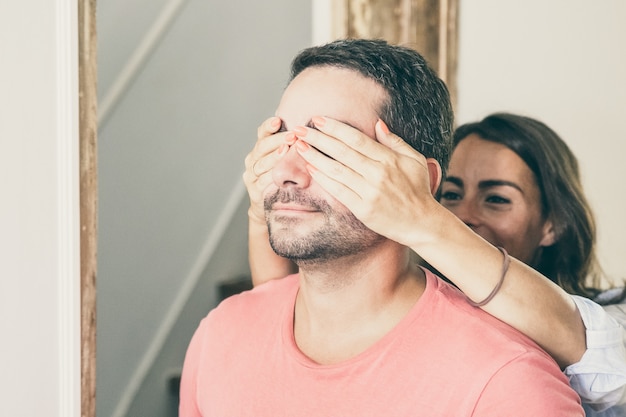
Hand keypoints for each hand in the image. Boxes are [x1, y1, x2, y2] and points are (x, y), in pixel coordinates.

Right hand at [243, 116, 291, 222]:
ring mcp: (251, 177)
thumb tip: (310, 131)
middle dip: (277, 140)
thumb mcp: (285, 162)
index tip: (278, 120)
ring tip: (285, 150)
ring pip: (261, 164)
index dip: (268, 127)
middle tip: (292, 135)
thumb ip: (291, 148)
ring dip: (273, 157)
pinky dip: (270, 177)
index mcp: (260, 150)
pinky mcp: (255, 192)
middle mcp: (252, 161)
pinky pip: (262, 182)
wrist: (270, 207)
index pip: (261, 134)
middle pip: (261, 147)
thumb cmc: (283, 180)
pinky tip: (279, 173)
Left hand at [292, 116, 441, 246]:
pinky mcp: (362, 209)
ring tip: (299, 147)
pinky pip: (338, 191)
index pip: (356, 139)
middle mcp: (377, 174)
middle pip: (342, 152)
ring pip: (336, 170)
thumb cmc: (418, 190)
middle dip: (318, 139)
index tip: (318, 120)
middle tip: (299, 130)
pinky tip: (311, 169)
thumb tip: (377, 123)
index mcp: (389, 159)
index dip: (335, 128)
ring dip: (315, 157)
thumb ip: (395, 141)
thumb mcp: (414, 160)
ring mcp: (369, 192)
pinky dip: (323, 179)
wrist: (421, 223)